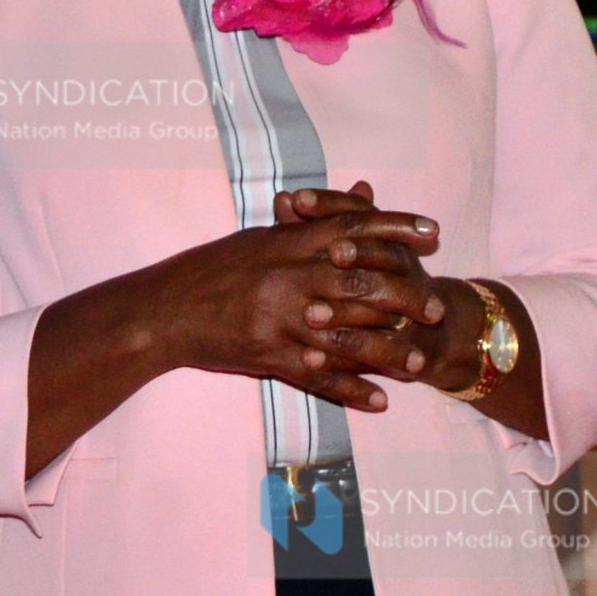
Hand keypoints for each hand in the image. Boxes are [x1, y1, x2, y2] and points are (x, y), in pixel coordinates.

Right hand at [144, 188, 443, 411]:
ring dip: (388, 354)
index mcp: (285, 243)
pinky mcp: (269, 355)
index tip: (432, 232)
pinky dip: (351, 391)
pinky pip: (318, 377)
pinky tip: (379, 401)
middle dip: (405, 297)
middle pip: (362, 284)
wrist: (161, 311)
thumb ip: (311, 223)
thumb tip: (360, 194)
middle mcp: (287, 277)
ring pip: (347, 338)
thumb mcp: (259, 238)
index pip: (352, 228)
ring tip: (418, 366)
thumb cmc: (209, 271)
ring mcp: (279, 319)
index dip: (396, 228)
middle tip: (435, 310)